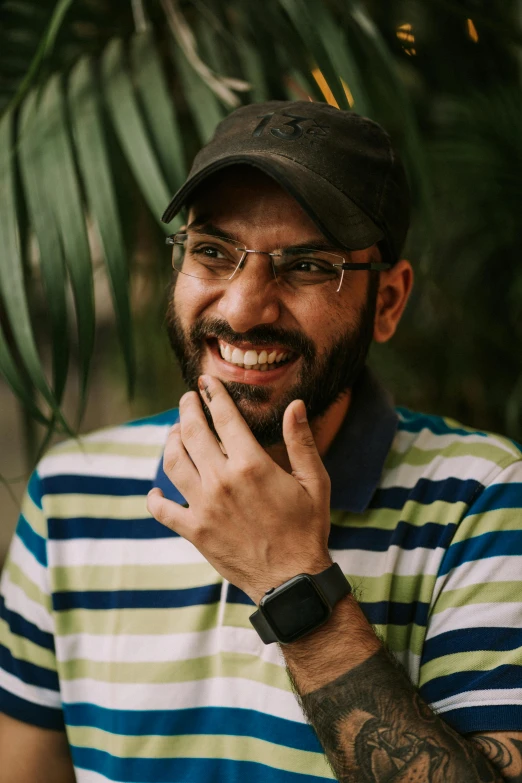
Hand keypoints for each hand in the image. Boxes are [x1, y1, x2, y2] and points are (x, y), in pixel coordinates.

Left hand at [146, 374, 332, 603]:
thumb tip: (295, 404)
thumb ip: (301, 441)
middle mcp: (221, 481)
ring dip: (170, 441)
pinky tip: (155, 491)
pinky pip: (163, 509)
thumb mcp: (314, 482)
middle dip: (187, 409)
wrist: (291, 579)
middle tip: (187, 399)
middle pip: (192, 432)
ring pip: (173, 462)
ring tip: (174, 432)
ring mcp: (204, 506)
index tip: (205, 382)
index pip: (224, 417)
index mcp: (251, 465)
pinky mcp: (194, 530)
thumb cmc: (307, 528)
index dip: (213, 395)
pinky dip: (155, 498)